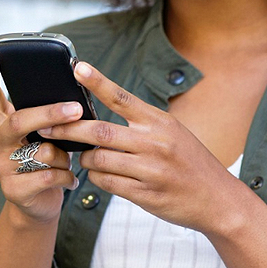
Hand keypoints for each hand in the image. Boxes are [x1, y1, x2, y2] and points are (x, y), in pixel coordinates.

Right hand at [0, 53, 81, 224]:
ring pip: (42, 151)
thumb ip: (45, 119)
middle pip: (19, 120)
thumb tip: (72, 101)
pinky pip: (50, 175)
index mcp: (1, 124)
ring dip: (64, 156)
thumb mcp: (41, 136)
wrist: (37, 205)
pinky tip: (68, 180)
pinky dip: (66, 177)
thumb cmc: (43, 163)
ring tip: (66, 162)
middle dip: (50, 114)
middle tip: (75, 109)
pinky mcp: (14, 189)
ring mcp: (1, 166)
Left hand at [40, 61, 235, 232]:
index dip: (98, 82)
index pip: (122, 97)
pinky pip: (108, 184)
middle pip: (100, 132)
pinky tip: (102, 175)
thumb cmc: (191, 162)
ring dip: (86, 159)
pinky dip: (98, 178)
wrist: (219, 199)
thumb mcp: (173, 132)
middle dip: (69, 130)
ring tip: (86, 157)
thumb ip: (141, 123)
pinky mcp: (146, 194)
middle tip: (47, 127)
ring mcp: (150, 170)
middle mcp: (155, 143)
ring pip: (99, 160)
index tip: (78, 67)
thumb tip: (101, 116)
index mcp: (160, 122)